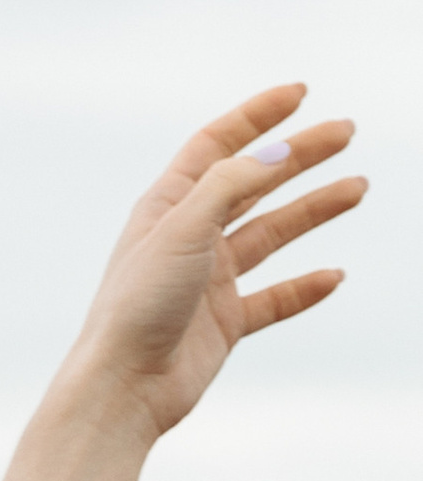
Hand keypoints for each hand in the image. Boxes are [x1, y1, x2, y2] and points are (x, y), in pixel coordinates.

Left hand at [0, 82, 366, 480]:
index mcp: (167, 207)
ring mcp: (207, 281)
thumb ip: (230, 185)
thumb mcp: (183, 229)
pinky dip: (303, 287)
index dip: (256, 116)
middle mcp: (188, 238)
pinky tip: (334, 276)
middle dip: (299, 155)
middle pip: (253, 183)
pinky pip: (273, 299)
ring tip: (358, 187)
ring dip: (313, 210)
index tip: (300, 93)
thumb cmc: (138, 306)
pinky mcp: (223, 323)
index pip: (215, 145)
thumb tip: (278, 153)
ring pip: (271, 234)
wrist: (123, 387)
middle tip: (346, 131)